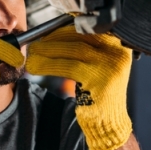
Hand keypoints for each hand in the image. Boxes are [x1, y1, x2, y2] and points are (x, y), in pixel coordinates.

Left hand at [27, 26, 132, 149]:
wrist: (107, 121)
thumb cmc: (96, 93)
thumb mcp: (95, 66)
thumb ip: (84, 48)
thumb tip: (53, 33)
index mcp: (118, 46)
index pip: (88, 28)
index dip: (64, 29)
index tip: (46, 33)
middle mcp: (117, 52)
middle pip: (81, 36)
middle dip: (54, 38)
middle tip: (36, 43)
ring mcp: (111, 66)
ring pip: (74, 49)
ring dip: (48, 50)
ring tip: (32, 54)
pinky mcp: (101, 80)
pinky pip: (70, 66)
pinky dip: (49, 64)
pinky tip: (36, 66)